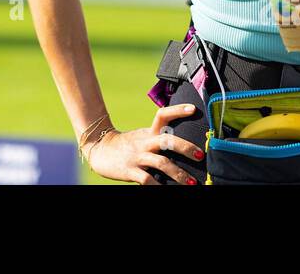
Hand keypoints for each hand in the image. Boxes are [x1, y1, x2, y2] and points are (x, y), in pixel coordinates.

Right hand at [83, 105, 205, 184]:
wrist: (99, 150)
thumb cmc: (127, 145)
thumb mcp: (142, 136)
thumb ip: (159, 137)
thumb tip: (185, 144)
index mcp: (148, 132)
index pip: (162, 114)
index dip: (178, 110)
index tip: (194, 109)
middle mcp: (145, 142)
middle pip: (167, 140)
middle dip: (185, 147)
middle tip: (200, 155)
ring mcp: (137, 156)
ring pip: (161, 163)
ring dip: (178, 174)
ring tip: (191, 182)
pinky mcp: (130, 171)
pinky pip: (147, 180)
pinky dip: (158, 186)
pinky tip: (166, 190)